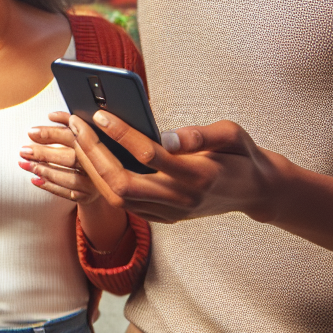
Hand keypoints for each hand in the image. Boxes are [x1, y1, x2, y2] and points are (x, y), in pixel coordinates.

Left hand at [19, 125, 114, 208]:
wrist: (110, 178)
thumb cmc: (91, 152)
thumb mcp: (85, 135)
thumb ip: (69, 123)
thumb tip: (52, 116)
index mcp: (98, 146)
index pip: (74, 138)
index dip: (52, 134)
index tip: (32, 132)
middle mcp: (98, 166)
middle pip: (70, 158)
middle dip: (44, 154)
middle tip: (24, 150)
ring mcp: (94, 183)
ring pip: (68, 178)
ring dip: (44, 171)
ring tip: (25, 164)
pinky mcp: (88, 196)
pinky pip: (67, 193)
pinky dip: (50, 186)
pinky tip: (35, 179)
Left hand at [31, 109, 283, 224]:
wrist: (257, 192)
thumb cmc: (242, 155)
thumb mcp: (233, 135)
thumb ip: (202, 135)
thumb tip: (165, 136)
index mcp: (200, 176)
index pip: (150, 156)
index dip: (121, 134)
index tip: (99, 113)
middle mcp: (182, 199)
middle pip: (123, 184)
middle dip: (94, 154)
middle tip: (76, 124)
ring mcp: (172, 213)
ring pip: (118, 199)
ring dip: (92, 169)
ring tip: (77, 138)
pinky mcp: (165, 218)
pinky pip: (125, 205)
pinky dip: (102, 183)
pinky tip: (89, 158)